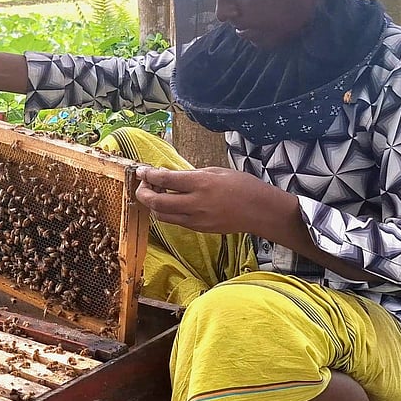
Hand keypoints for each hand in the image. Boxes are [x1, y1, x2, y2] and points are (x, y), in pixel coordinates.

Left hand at [135, 166, 287, 234]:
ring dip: (153, 205)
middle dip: (143, 193)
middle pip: (157, 202)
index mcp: (201, 184)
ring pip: (162, 216)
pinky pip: (175, 221)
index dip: (148, 175)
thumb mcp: (215, 171)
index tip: (141, 170)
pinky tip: (171, 202)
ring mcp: (196, 219)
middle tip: (143, 184)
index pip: (164, 180)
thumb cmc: (241, 185)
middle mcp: (196, 203)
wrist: (259, 210)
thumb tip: (167, 175)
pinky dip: (167, 212)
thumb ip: (189, 175)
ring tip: (157, 193)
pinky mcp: (199, 229)